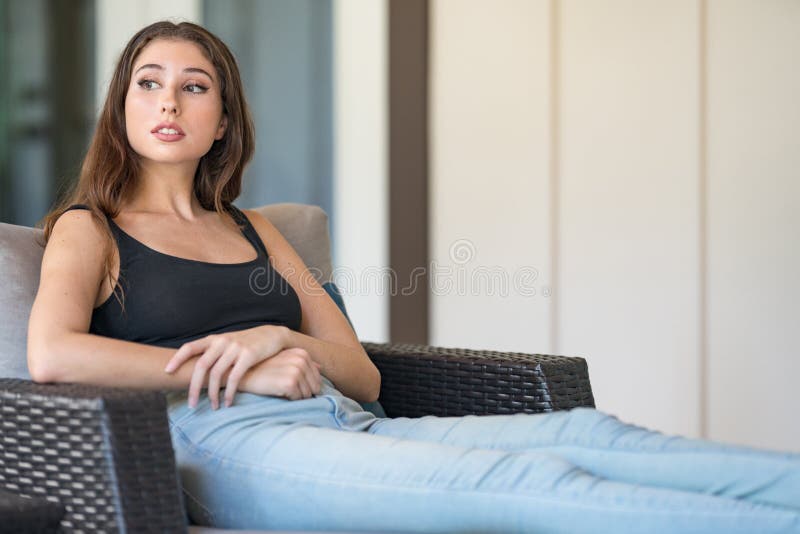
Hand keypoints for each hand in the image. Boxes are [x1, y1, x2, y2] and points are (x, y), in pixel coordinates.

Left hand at [164, 325, 289, 408]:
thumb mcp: (228, 342)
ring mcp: (235, 348)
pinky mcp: (249, 355)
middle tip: (191, 405)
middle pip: (201, 366)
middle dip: (194, 388)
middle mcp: (222, 342)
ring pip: (217, 374)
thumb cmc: (248, 343)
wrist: (273, 335)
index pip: (190, 347)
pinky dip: (229, 392)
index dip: (177, 359)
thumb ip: (213, 352)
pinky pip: (234, 377)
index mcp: (214, 339)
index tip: (167, 372)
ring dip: (213, 394)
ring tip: (213, 407)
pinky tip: (227, 402)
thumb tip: (195, 369)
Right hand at [239, 347, 322, 400]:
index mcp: (301, 353)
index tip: (292, 385)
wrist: (243, 373)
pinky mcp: (290, 382)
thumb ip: (303, 362)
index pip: (317, 377)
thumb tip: (320, 367)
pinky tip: (278, 392)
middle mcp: (301, 359)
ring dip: (296, 397)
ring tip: (281, 390)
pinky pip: (298, 398)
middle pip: (314, 386)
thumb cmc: (263, 369)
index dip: (308, 386)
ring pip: (307, 394)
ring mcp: (296, 370)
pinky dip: (290, 400)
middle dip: (303, 392)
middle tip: (286, 389)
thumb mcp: (284, 361)